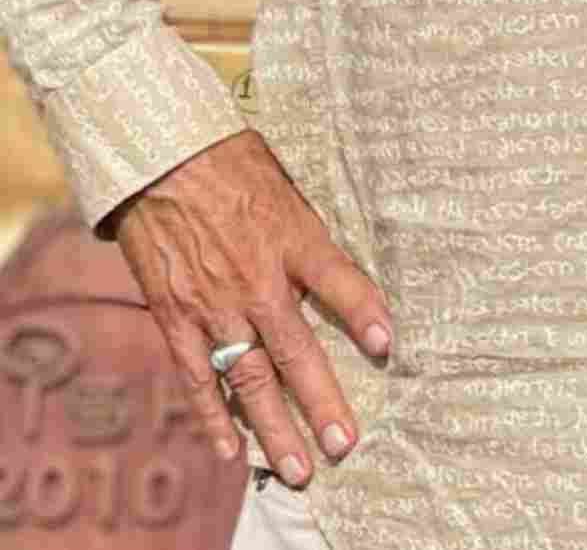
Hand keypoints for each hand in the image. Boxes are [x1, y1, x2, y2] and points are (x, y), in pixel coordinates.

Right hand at [110, 129, 391, 485]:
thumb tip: (346, 277)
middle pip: (296, 349)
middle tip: (345, 444)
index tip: (388, 346)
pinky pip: (198, 375)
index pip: (337, 278)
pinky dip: (213, 414)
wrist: (158, 161)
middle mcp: (255, 279)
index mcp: (292, 238)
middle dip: (322, 401)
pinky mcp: (175, 316)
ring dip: (274, 426)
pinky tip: (231, 449)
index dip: (364, 311)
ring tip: (300, 467)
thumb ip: (314, 239)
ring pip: (249, 376)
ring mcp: (212, 303)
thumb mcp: (290, 191)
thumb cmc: (234, 167)